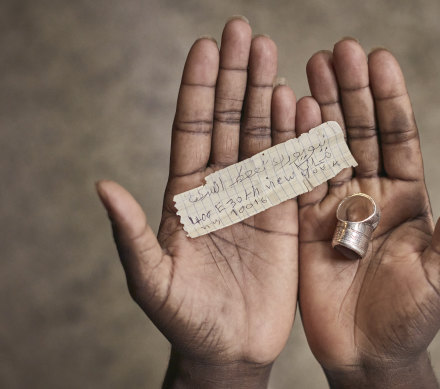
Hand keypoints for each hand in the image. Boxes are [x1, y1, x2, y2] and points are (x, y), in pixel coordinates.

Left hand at [97, 17, 297, 387]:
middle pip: (228, 121)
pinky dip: (297, 137)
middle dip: (236, 77)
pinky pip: (292, 169)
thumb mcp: (150, 278)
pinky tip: (302, 105)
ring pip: (262, 136)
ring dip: (267, 95)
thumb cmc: (184, 317)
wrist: (229, 347)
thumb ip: (131, 232)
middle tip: (246, 32)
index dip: (198, 89)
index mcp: (185, 196)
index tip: (207, 47)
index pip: (191, 130)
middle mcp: (221, 188)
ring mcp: (255, 198)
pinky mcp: (285, 216)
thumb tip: (103, 186)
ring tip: (274, 53)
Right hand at [297, 39, 439, 387]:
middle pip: (360, 133)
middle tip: (337, 50)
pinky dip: (292, 148)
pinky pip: (298, 181)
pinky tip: (287, 112)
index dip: (390, 100)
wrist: (367, 353)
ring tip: (309, 67)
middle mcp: (369, 194)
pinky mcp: (304, 224)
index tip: (379, 59)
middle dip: (350, 91)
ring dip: (320, 108)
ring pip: (327, 148)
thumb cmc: (413, 316)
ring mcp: (334, 207)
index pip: (399, 138)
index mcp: (407, 199)